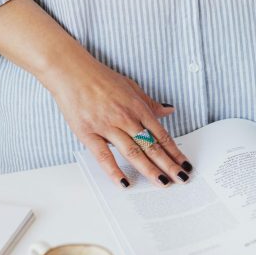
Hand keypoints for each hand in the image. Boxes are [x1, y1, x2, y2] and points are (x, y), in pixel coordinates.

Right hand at [46, 53, 192, 188]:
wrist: (72, 71)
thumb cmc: (100, 78)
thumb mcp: (131, 86)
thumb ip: (149, 103)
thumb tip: (168, 110)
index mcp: (137, 108)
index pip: (161, 135)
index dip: (175, 152)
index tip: (184, 164)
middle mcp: (125, 118)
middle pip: (151, 146)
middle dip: (169, 165)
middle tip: (181, 178)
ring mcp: (107, 126)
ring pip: (133, 153)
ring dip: (150, 170)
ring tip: (162, 183)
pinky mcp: (88, 133)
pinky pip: (103, 156)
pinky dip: (114, 171)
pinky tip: (124, 182)